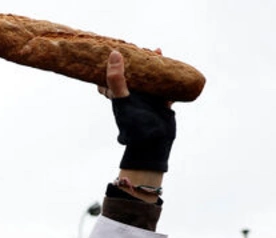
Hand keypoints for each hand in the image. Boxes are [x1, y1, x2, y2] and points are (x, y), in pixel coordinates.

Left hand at [103, 49, 175, 173]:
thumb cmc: (133, 123)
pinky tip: (172, 66)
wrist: (153, 143)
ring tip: (157, 52)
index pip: (110, 77)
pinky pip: (166, 87)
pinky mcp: (162, 104)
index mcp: (118, 96)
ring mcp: (147, 101)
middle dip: (138, 61)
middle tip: (142, 48)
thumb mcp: (121, 99)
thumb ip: (116, 79)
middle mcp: (132, 97)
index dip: (113, 64)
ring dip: (154, 66)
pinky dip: (168, 77)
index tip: (117, 49)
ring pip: (150, 79)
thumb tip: (114, 53)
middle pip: (133, 75)